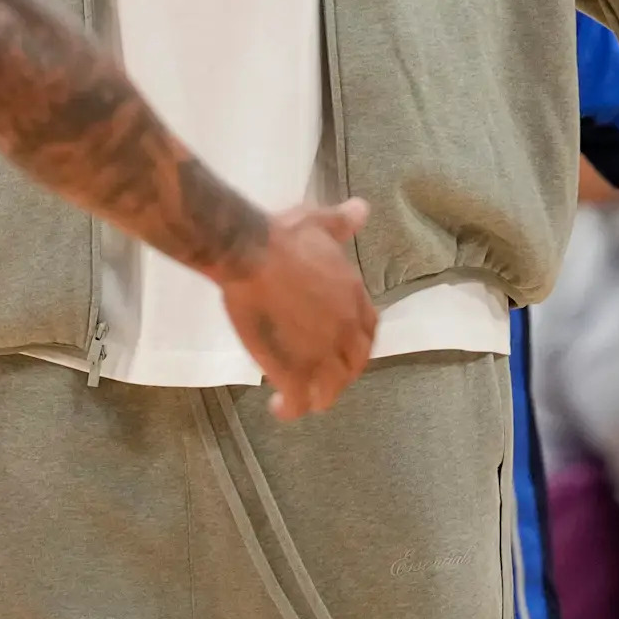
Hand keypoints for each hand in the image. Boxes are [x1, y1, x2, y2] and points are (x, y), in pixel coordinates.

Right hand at [221, 198, 376, 418]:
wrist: (250, 254)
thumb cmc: (282, 236)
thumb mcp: (317, 222)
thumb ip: (340, 222)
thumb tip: (361, 209)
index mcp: (353, 297)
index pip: (369, 330)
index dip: (357, 342)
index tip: (342, 345)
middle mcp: (345, 329)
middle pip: (355, 363)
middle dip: (341, 372)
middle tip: (319, 373)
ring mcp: (322, 353)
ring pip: (332, 389)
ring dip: (320, 396)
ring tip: (301, 398)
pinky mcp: (293, 369)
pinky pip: (300, 401)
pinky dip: (292, 409)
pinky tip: (278, 409)